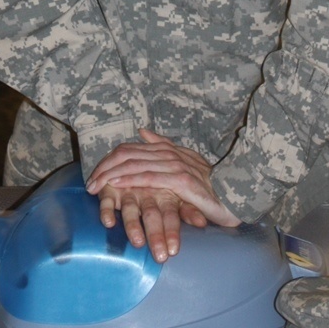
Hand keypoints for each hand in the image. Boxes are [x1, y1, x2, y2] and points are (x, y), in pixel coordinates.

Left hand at [88, 130, 239, 256]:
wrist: (238, 195)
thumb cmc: (212, 185)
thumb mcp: (187, 162)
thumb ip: (164, 146)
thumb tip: (142, 132)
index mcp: (169, 150)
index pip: (131, 150)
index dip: (111, 160)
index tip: (96, 173)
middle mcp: (171, 154)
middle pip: (129, 155)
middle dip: (106, 168)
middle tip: (90, 183)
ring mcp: (176, 167)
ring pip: (136, 166)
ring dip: (112, 176)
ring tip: (96, 187)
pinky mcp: (181, 182)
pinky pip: (150, 179)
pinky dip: (131, 181)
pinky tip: (117, 187)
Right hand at [96, 183, 201, 262]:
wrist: (137, 161)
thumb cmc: (160, 186)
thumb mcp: (178, 197)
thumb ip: (188, 210)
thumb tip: (203, 222)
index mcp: (165, 193)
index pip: (171, 215)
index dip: (172, 232)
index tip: (174, 251)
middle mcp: (147, 192)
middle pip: (152, 215)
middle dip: (156, 235)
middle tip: (160, 256)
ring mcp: (129, 190)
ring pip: (130, 209)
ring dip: (133, 226)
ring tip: (138, 243)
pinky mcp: (111, 189)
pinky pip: (107, 200)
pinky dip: (106, 210)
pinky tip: (108, 223)